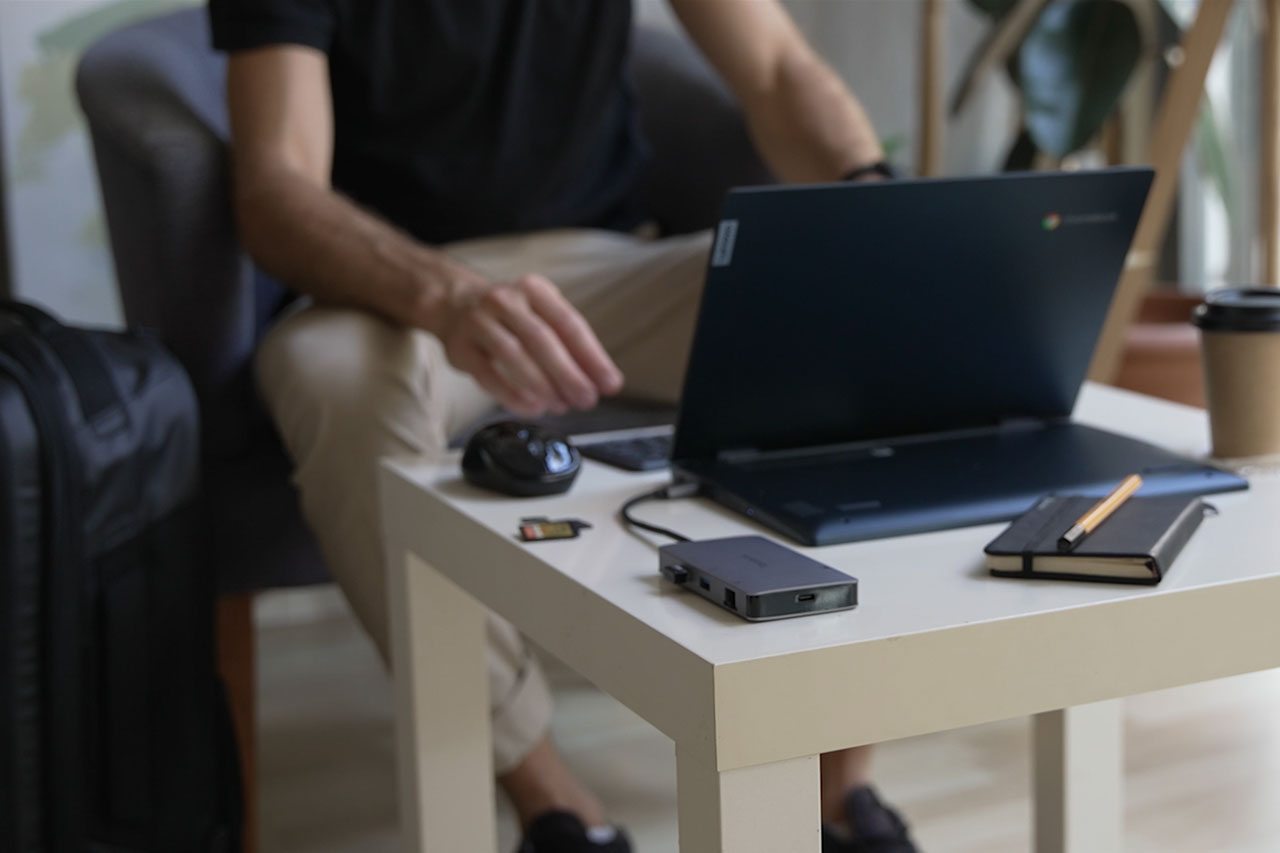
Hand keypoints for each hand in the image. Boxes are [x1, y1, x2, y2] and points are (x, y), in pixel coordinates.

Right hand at [436, 273, 623, 415]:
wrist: (454, 305)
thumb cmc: (511, 317)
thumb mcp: (542, 316)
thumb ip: (571, 345)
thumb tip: (602, 380)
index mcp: (535, 290)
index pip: (569, 324)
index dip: (592, 357)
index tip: (610, 384)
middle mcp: (505, 301)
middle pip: (542, 339)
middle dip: (568, 374)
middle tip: (587, 399)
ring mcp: (478, 322)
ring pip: (512, 354)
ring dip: (541, 384)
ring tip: (561, 406)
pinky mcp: (460, 347)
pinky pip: (486, 373)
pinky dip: (511, 394)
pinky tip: (531, 408)